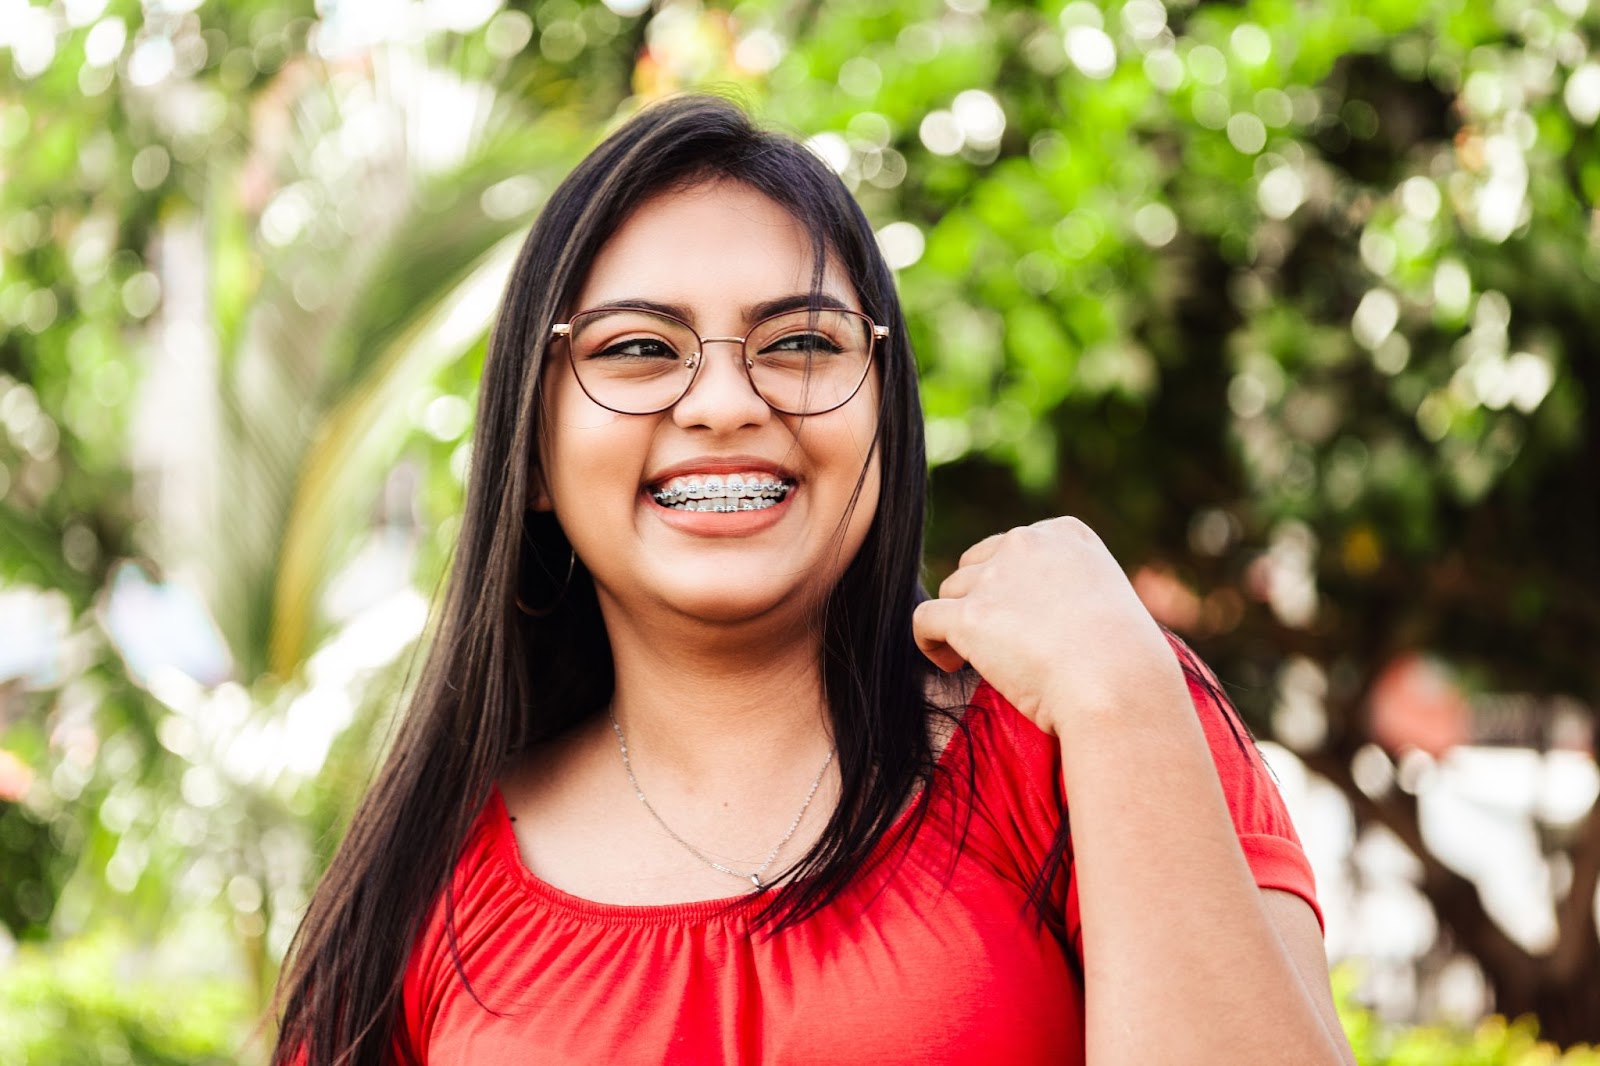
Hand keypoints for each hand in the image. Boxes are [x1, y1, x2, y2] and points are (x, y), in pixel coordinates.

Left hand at [912, 517, 1185, 734]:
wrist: (1118, 686)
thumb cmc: (1125, 662)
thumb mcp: (1108, 603)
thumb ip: (1068, 590)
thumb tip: (1033, 616)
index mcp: (1067, 534)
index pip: (1017, 547)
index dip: (1011, 585)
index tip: (1027, 621)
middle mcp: (1027, 543)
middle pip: (977, 564)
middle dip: (982, 599)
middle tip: (1004, 643)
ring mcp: (995, 576)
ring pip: (952, 592)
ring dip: (961, 623)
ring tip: (983, 660)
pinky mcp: (969, 615)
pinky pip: (925, 619)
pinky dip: (930, 642)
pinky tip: (951, 664)